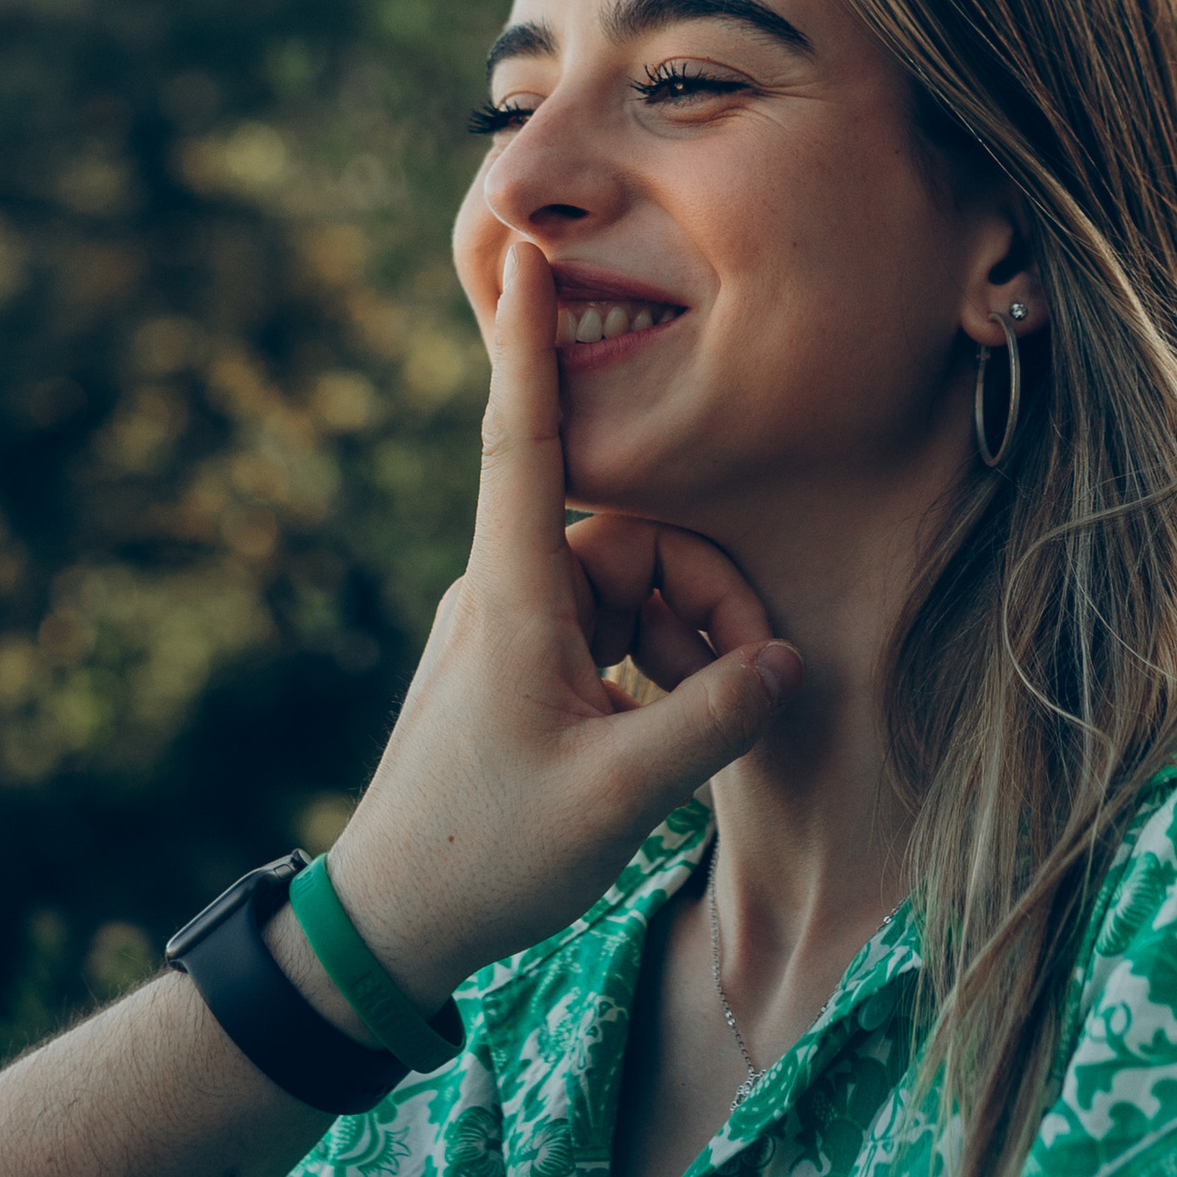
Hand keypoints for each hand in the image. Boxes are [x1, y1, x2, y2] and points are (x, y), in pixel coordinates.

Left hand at [330, 241, 801, 1002]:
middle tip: (750, 686)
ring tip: (697, 725)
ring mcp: (508, 631)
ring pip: (631, 588)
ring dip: (687, 641)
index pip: (521, 439)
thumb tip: (783, 664)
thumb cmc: (486, 858)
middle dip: (708, 598)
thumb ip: (711, 721)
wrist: (393, 924)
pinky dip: (655, 669)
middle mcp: (505, 594)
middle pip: (635, 538)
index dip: (528, 343)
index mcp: (513, 599)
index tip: (524, 251)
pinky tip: (662, 738)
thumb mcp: (618, 799)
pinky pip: (609, 631)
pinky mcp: (516, 669)